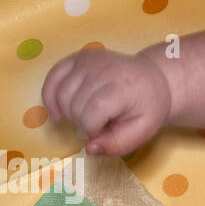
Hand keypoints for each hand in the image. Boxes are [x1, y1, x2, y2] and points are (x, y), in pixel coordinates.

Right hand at [41, 47, 170, 155]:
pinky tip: (58, 111)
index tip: (103, 132)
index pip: (91, 114)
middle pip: (74, 105)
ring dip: (68, 112)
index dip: (92, 130)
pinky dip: (50, 96)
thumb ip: (117, 144)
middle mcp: (103, 70)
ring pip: (60, 94)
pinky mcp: (78, 57)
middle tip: (99, 124)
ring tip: (86, 115)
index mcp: (121, 88)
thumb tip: (89, 148)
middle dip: (82, 122)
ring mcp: (89, 61)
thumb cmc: (147, 108)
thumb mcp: (142, 132)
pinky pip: (53, 77)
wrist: (153, 80)